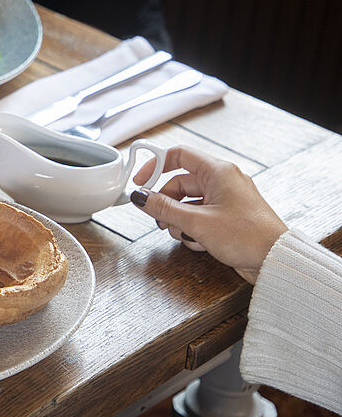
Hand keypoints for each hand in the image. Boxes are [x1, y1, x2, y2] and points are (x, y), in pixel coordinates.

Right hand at [130, 146, 286, 282]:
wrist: (275, 261)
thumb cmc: (248, 236)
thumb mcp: (197, 222)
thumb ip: (164, 208)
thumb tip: (141, 197)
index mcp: (218, 172)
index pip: (179, 155)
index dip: (156, 165)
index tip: (141, 181)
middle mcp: (223, 182)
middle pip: (180, 184)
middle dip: (166, 203)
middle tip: (158, 218)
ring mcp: (226, 200)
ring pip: (188, 203)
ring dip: (179, 220)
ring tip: (181, 234)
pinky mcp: (228, 218)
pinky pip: (200, 216)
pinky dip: (193, 229)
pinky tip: (198, 242)